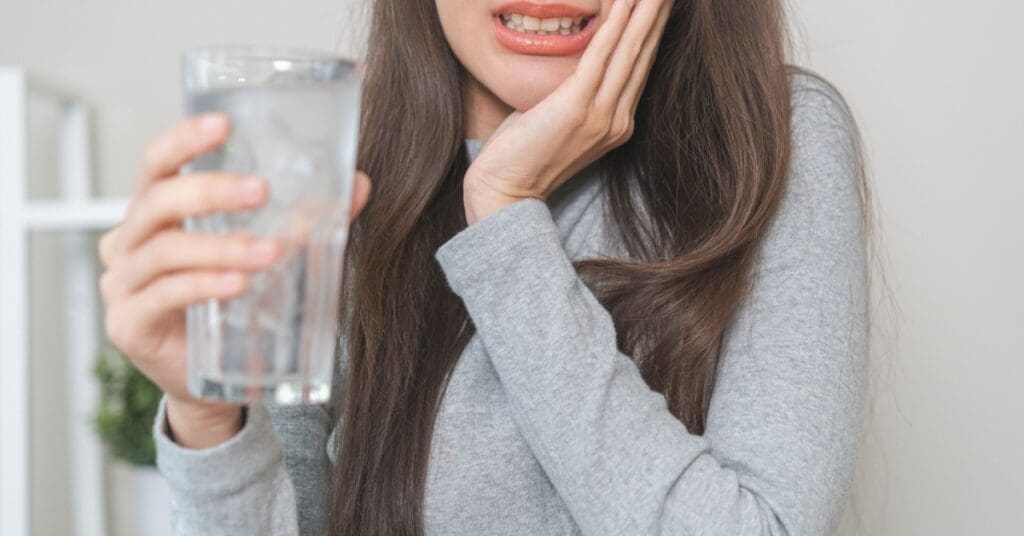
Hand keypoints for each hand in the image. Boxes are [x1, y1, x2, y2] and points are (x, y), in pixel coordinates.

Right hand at [98, 114, 372, 447]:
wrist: (216, 379)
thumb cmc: (235, 306)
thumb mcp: (266, 254)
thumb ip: (308, 220)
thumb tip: (359, 184)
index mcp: (154, 215)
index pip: (156, 164)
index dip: (183, 140)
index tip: (223, 124)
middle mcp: (128, 243)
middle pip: (157, 202)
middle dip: (210, 192)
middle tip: (261, 191)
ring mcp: (122, 285)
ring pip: (165, 251)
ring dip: (220, 246)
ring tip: (270, 251)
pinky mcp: (129, 324)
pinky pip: (164, 296)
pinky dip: (203, 285)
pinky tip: (237, 284)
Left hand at [463, 0, 671, 223]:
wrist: (505, 193)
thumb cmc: (521, 155)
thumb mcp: (554, 117)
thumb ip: (572, 92)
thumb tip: (574, 63)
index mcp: (615, 123)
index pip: (639, 65)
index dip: (652, 28)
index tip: (660, 1)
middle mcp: (617, 120)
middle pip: (644, 54)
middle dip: (658, 13)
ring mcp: (601, 117)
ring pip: (630, 51)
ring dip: (646, 11)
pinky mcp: (577, 109)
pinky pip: (601, 58)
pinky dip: (615, 26)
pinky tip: (627, 1)